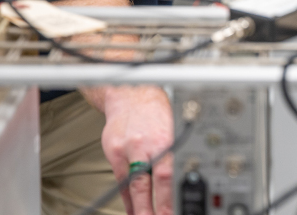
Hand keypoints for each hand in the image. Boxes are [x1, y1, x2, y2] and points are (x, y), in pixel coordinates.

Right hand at [101, 86, 174, 214]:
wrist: (131, 93)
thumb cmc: (155, 110)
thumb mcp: (173, 128)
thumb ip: (174, 153)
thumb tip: (184, 179)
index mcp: (163, 140)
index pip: (165, 176)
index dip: (167, 199)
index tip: (170, 213)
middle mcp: (143, 145)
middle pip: (144, 184)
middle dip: (149, 209)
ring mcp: (126, 149)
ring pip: (130, 185)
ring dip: (137, 207)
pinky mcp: (113, 151)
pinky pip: (120, 179)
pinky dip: (126, 195)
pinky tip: (131, 207)